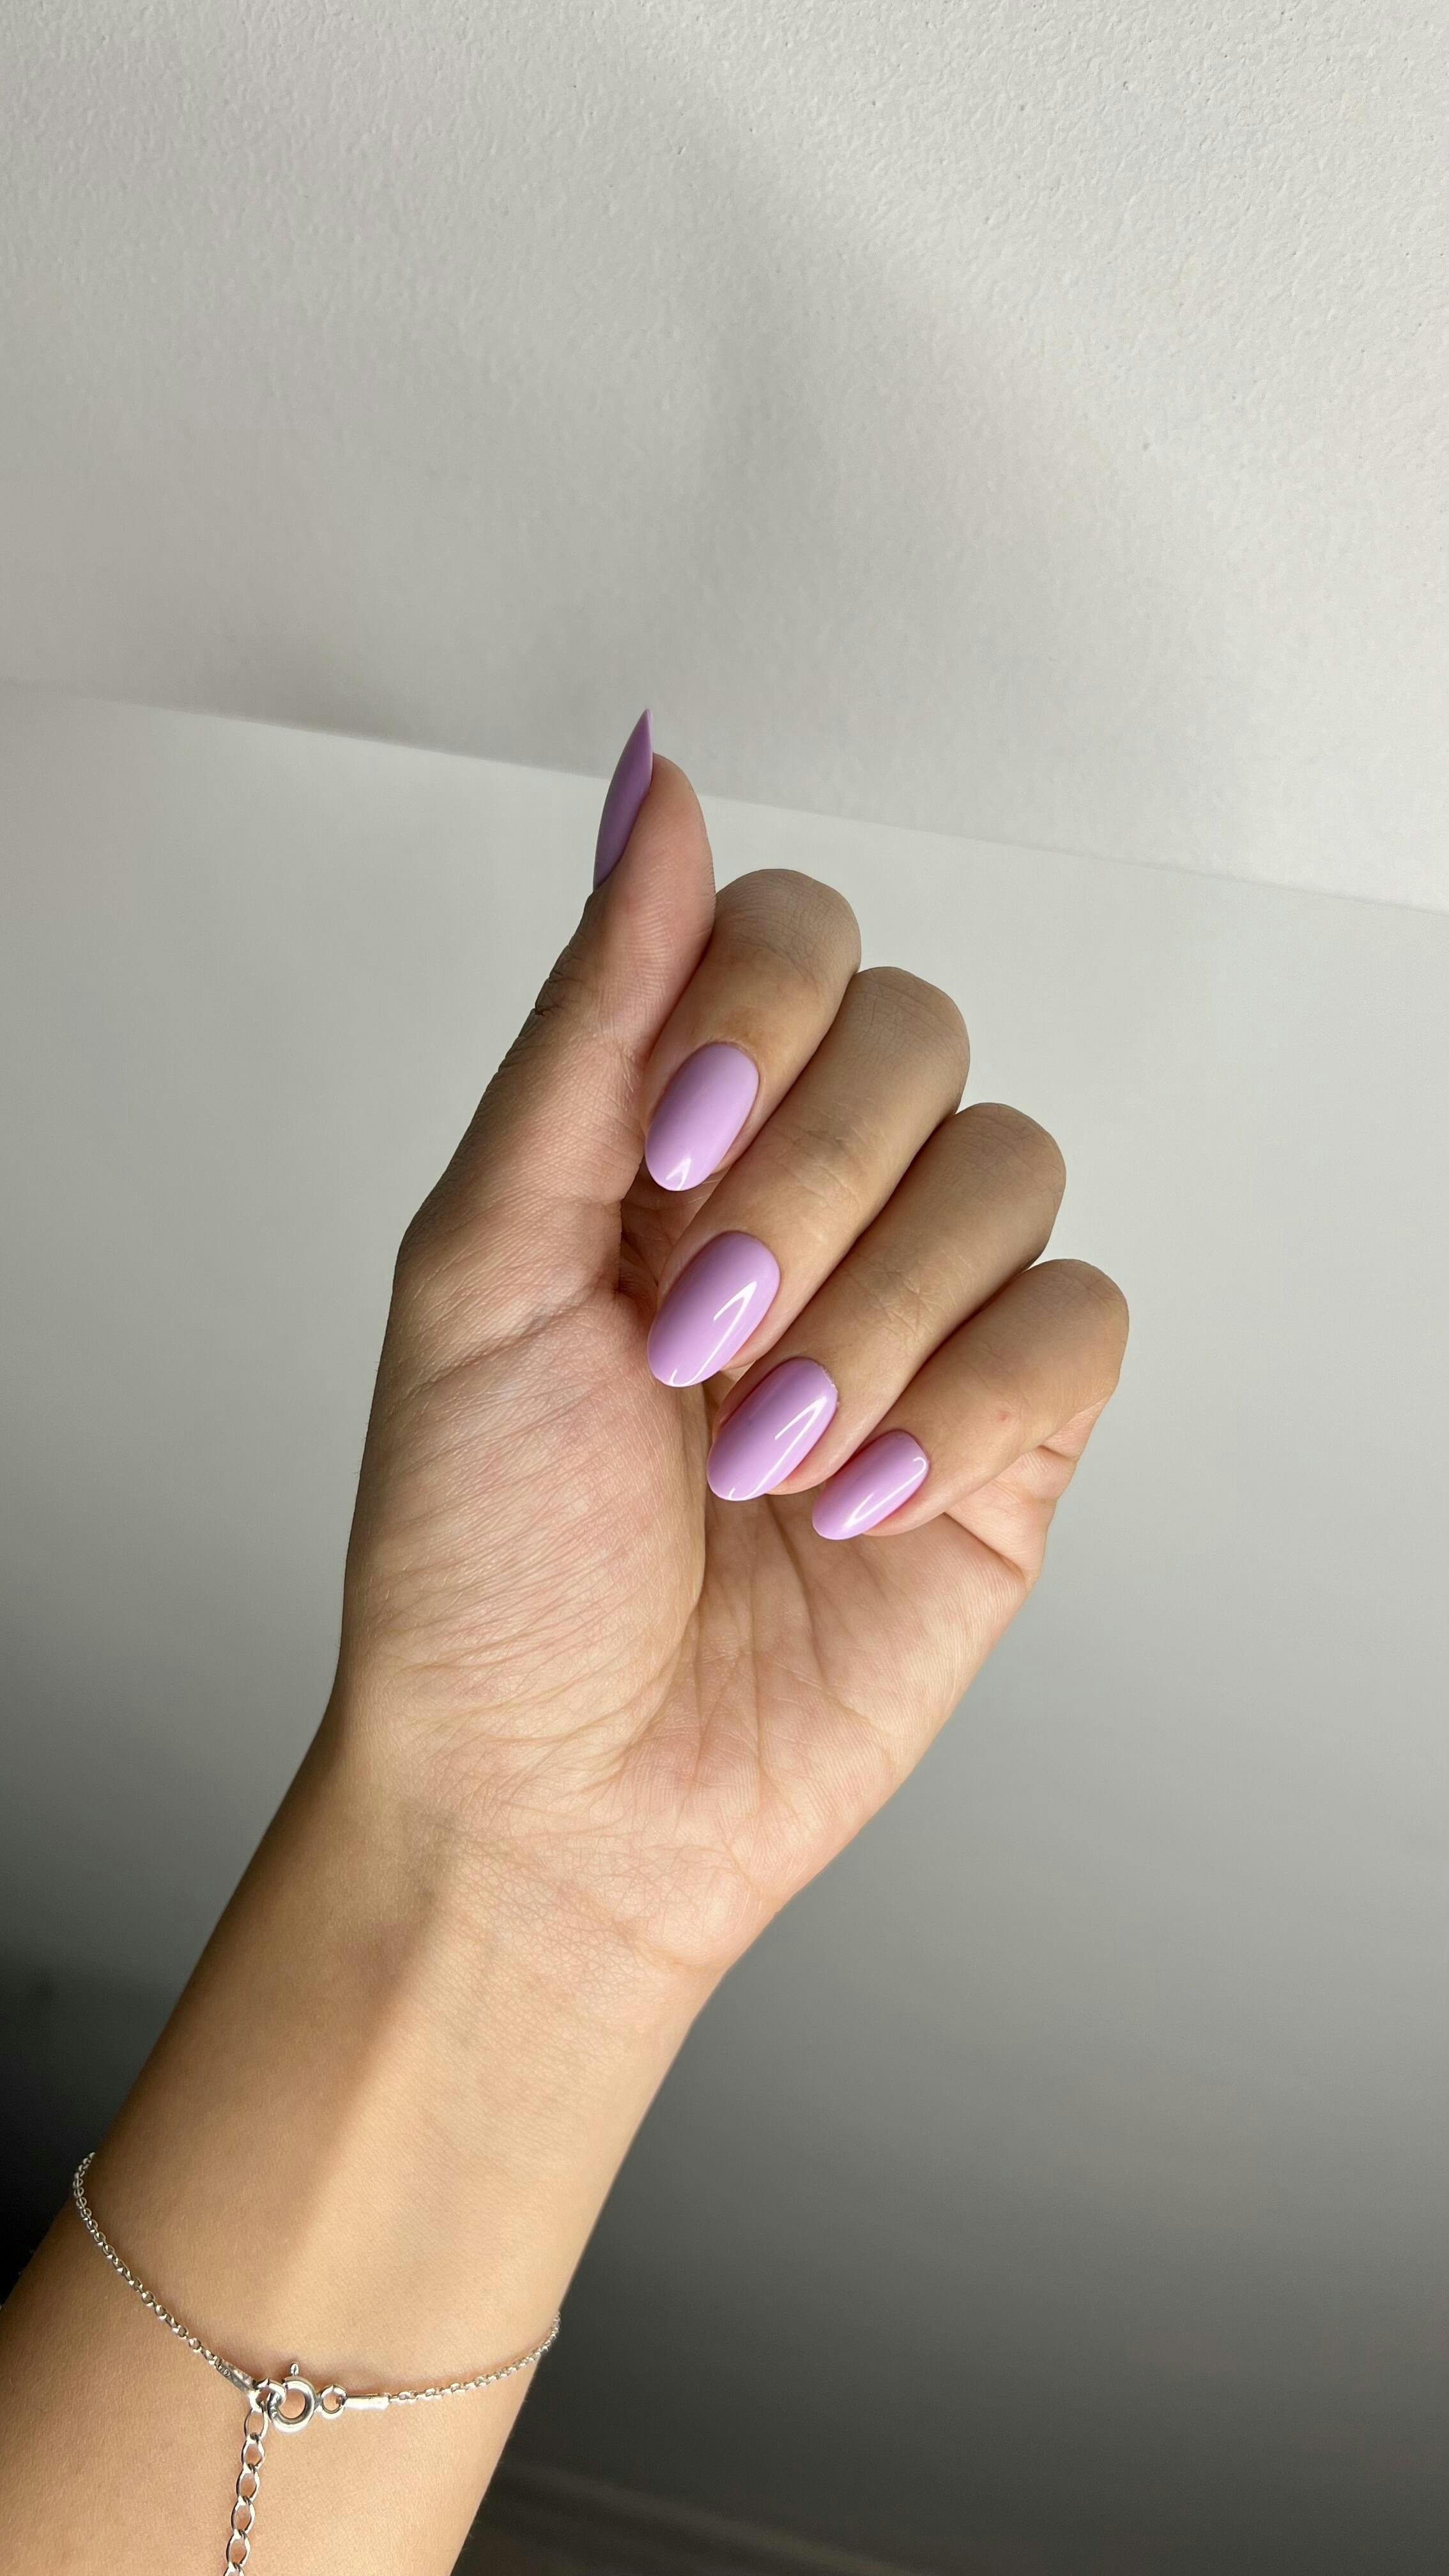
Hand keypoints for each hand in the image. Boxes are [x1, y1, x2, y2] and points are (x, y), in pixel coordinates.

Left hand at [332, 743, 1126, 1981]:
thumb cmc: (480, 1548)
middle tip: (697, 1342)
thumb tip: (651, 789)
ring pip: (1008, 1170)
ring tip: (761, 1457)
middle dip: (807, 1193)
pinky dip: (970, 1404)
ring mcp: (921, 1309)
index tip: (669, 1156)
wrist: (558, 1790)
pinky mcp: (1011, 1431)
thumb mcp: (482, 1261)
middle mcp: (810, 1194)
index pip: (792, 935)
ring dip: (875, 1320)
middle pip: (918, 1036)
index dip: (759, 1011)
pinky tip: (861, 1500)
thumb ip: (590, 1023)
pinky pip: (1076, 1321)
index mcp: (671, 1134)